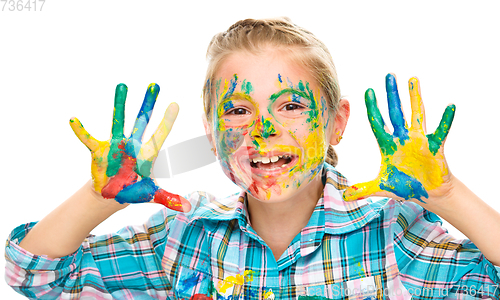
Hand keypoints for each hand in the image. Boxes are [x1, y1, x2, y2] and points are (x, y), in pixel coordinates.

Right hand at [69, 83, 190, 211]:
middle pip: (142, 120)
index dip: (167, 121)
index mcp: (147, 154)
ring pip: (118, 120)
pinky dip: (81, 131)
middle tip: (155, 85)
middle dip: (148, 104)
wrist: (113, 194)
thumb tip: (188, 208)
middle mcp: (133, 144)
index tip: (175, 104)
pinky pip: (88, 139)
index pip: (160, 135)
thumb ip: (169, 199)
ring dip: (120, 104)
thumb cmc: (134, 190)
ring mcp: (116, 144)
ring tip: (122, 85)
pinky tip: (73, 120)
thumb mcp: (151, 194)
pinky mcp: (100, 151)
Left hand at [343, 74, 455, 202]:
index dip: (372, 108)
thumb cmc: (406, 186)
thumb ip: (364, 189)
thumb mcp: (382, 187)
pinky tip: (450, 107)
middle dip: (391, 95)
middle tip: (389, 76)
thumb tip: (345, 196)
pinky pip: (440, 131)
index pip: (378, 123)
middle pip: (395, 112)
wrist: (428, 193)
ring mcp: (418, 140)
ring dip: (414, 98)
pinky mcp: (434, 146)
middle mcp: (402, 138)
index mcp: (388, 145)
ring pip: (416, 114)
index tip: (367, 92)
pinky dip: (445, 120)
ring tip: (413, 79)